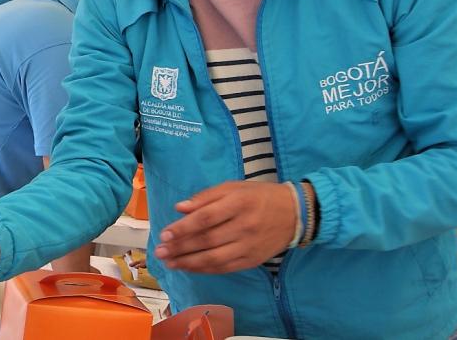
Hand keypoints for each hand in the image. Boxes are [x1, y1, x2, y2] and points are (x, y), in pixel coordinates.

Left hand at [154, 181, 296, 273]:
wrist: (295, 213)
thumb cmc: (258, 196)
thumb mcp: (233, 187)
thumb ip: (206, 197)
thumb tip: (180, 208)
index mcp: (238, 203)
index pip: (206, 218)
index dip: (184, 227)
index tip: (164, 234)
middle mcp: (244, 226)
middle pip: (207, 240)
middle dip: (180, 248)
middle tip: (160, 251)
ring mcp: (250, 246)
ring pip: (215, 258)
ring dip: (189, 262)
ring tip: (169, 262)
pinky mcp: (253, 260)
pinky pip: (225, 268)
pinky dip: (205, 269)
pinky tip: (189, 267)